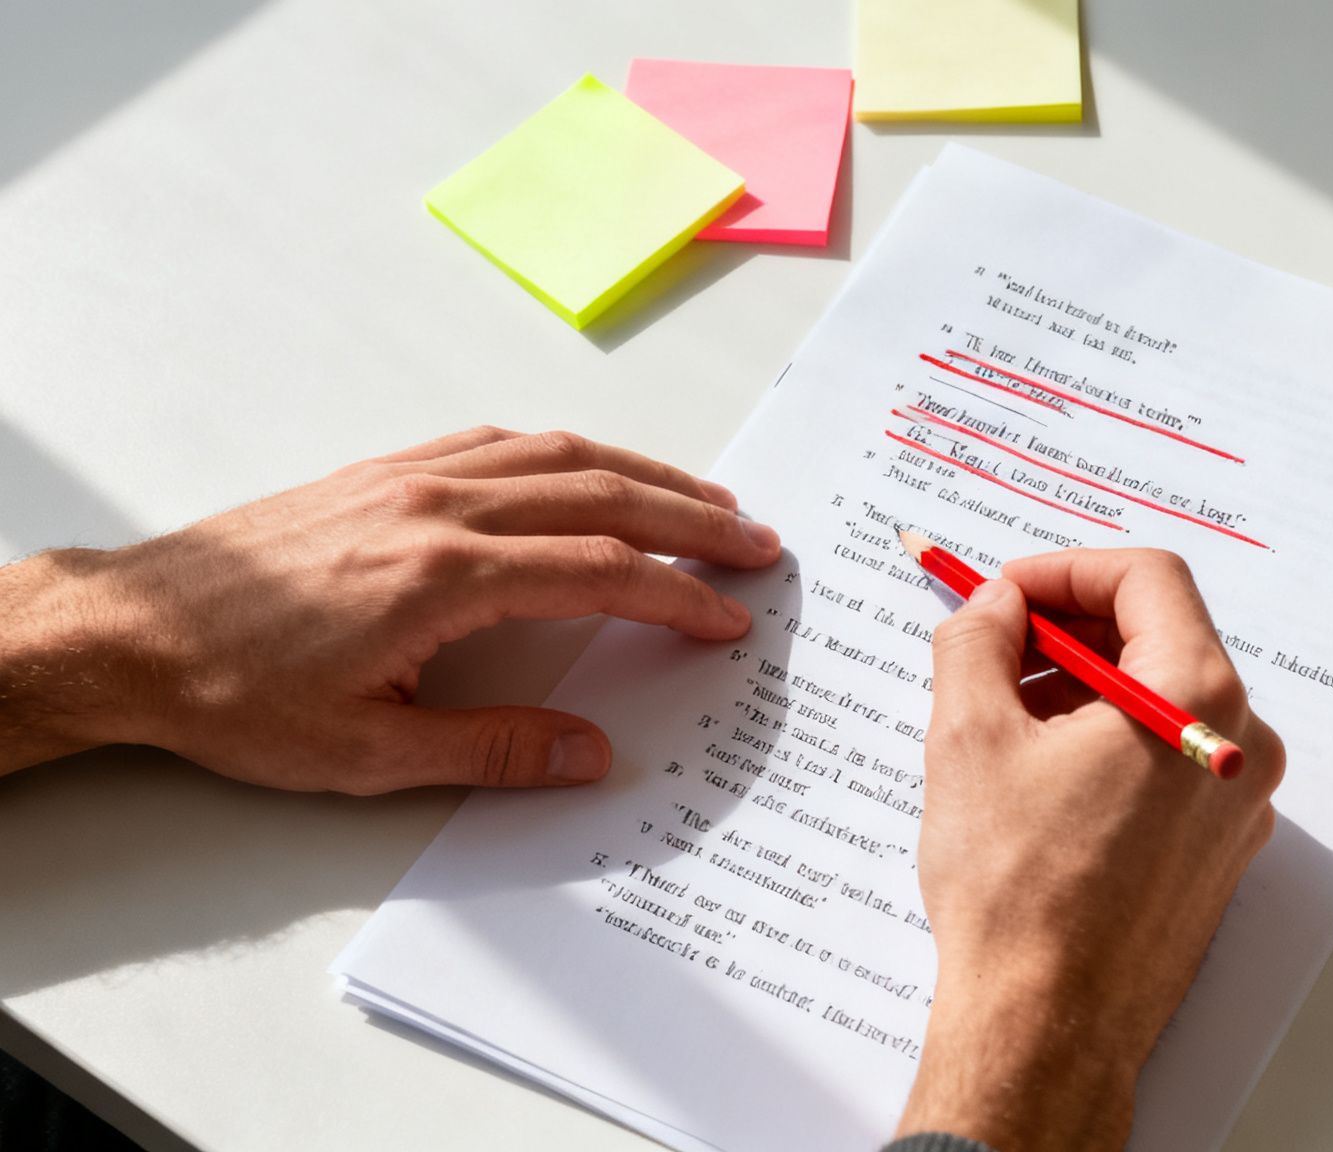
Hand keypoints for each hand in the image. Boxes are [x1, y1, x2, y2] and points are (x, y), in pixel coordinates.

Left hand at [0, 427, 779, 791]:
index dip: (677, 596)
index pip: (598, 571)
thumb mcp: (367, 753)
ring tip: (704, 498)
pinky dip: (569, 454)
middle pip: (600, 495)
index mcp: (443, 577)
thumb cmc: (235, 695)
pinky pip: (500, 444)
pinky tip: (592, 471)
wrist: (132, 633)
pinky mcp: (383, 473)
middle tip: (758, 541)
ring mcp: (410, 479)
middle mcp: (437, 508)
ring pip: (557, 455)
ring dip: (643, 473)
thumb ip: (491, 751)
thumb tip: (590, 753)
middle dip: (691, 518)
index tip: (729, 617)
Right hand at [898, 549, 1284, 1151]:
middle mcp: (1240, 744)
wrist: (1046, 1025)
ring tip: (999, 716)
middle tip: (991, 644)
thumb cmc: (1017, 892)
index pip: (1146, 578)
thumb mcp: (970, 736)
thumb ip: (978, 640)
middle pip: (1159, 636)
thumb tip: (990, 604)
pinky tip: (1036, 773)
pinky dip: (1105, 741)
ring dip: (1080, 687)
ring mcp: (1235, 802)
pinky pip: (1166, 760)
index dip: (1064, 569)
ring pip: (1159, 701)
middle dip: (1067, 628)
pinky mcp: (1216, 849)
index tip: (1003, 593)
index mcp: (1198, 699)